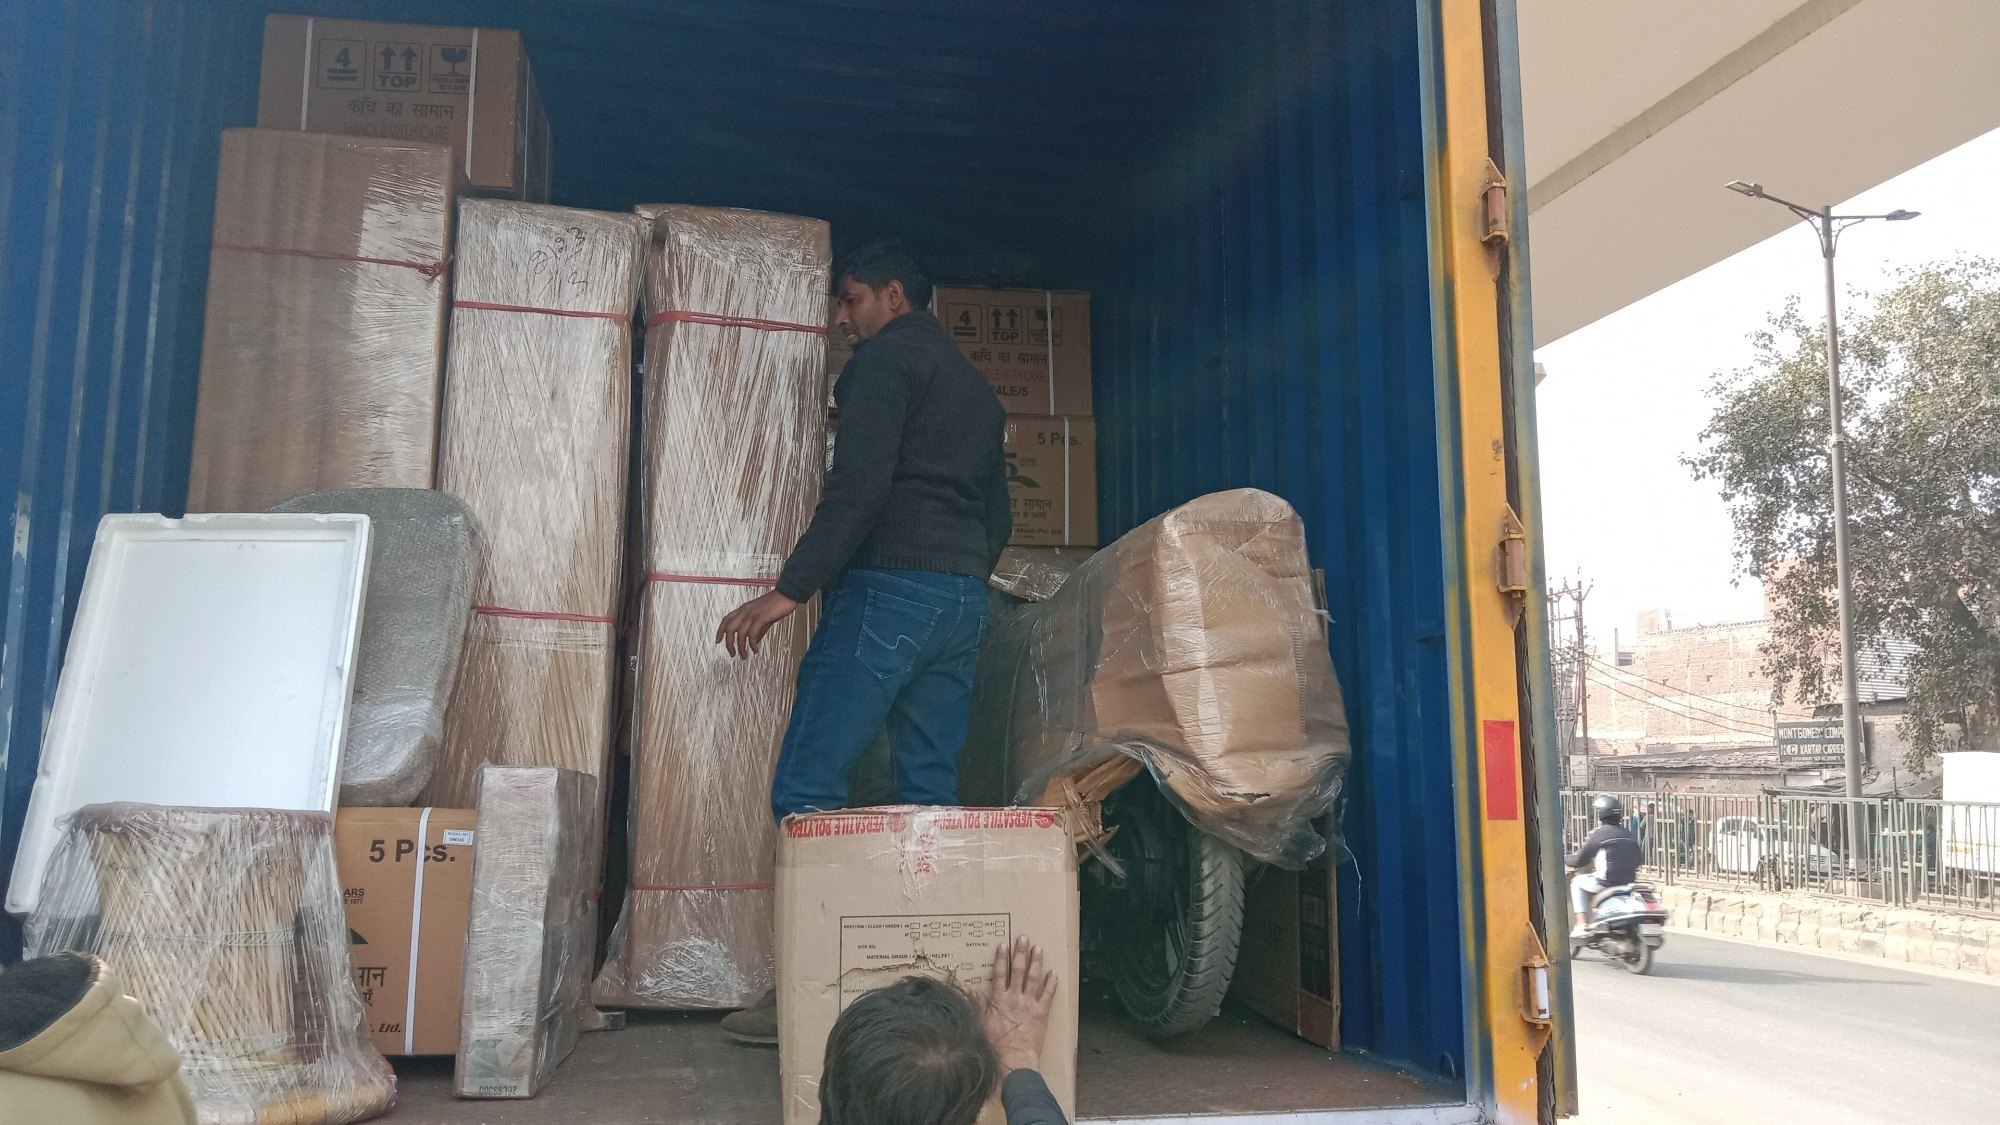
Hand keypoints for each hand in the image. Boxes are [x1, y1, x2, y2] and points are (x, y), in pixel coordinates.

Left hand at [714, 591, 799, 658]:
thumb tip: (754, 641)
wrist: (787, 594)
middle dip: (729, 643)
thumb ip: (757, 629)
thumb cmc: (776, 604)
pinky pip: (753, 634)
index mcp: (744, 609)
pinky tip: (755, 649)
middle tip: (732, 654)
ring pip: (740, 633)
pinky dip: (752, 644)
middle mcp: (745, 611)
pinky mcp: (761, 617)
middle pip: (729, 628)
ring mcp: (753, 614)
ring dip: (741, 647)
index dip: (720, 631)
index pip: (726, 619)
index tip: (718, 641)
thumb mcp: (763, 617)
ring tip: (744, 656)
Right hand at [981, 936, 1056, 1075]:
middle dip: (1020, 953)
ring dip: (1036, 962)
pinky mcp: (1042, 1012)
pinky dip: (1051, 983)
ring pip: (1034, 977)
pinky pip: (1048, 994)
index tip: (1003, 945)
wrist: (1014, 1058)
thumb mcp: (981, 1024)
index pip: (1000, 973)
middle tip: (1023, 938)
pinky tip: (1054, 973)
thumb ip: (979, 1006)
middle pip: (1018, 970)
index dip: (1001, 958)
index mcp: (999, 999)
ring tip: (1038, 949)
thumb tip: (974, 993)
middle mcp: (1015, 997)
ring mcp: (1030, 1003)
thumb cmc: (996, 1044)